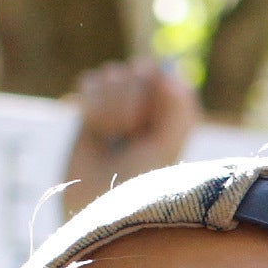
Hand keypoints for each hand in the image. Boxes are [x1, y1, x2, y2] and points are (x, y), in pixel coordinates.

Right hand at [65, 59, 197, 209]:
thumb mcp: (166, 145)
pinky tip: (96, 130)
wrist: (99, 199)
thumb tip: (165, 74)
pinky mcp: (93, 103)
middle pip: (139, 68)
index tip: (149, 128)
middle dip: (130, 101)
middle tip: (129, 134)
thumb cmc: (141, 178)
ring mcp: (122, 98)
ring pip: (112, 73)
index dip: (153, 97)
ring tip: (113, 136)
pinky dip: (91, 107)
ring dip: (110, 108)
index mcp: (177, 106)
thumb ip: (175, 108)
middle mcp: (152, 98)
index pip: (165, 72)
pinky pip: (89, 81)